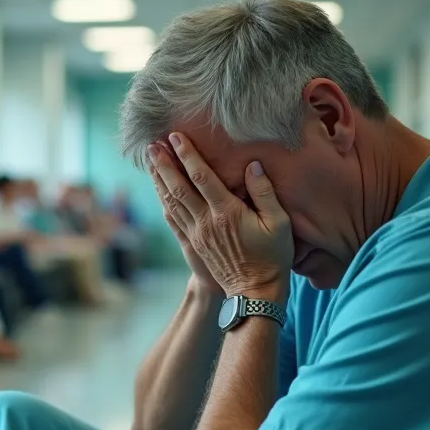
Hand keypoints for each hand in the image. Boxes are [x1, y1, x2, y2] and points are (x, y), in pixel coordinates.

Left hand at [150, 133, 292, 300]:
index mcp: (227, 213)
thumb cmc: (272, 257)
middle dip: (164, 164)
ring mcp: (196, 234)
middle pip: (178, 187)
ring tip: (150, 160)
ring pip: (172, 201)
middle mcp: (206, 221)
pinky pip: (173, 218)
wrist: (254, 293)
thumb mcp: (279, 224)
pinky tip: (159, 189)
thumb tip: (253, 166)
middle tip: (152, 144)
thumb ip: (265, 193)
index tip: (176, 137)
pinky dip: (163, 201)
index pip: (202, 178)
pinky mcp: (193, 243)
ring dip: (159, 179)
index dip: (188, 155)